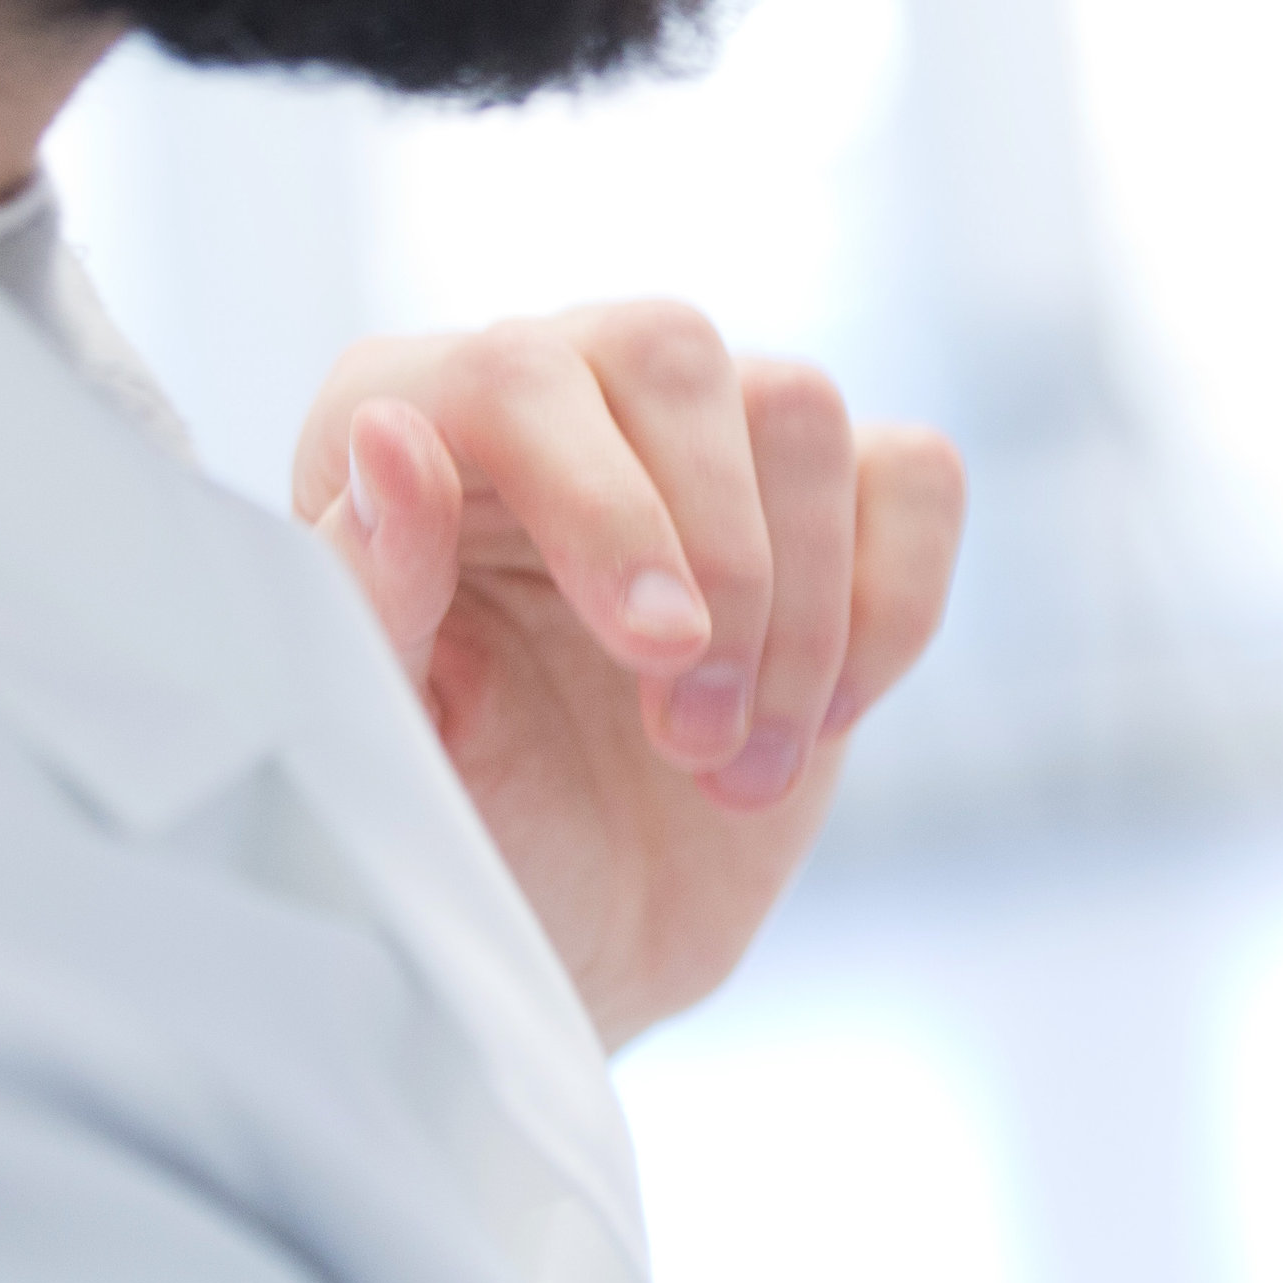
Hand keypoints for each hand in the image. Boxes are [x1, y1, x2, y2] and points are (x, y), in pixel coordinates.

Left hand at [288, 304, 964, 1047]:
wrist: (575, 931)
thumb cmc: (456, 828)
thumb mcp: (385, 740)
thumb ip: (370, 591)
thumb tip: (390, 435)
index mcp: (413, 419)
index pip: (519, 376)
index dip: (603, 502)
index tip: (655, 651)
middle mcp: (559, 396)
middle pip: (674, 351)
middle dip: (715, 554)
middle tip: (688, 733)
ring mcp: (703, 444)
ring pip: (798, 408)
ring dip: (797, 612)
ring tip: (731, 764)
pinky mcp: (827, 509)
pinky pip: (912, 476)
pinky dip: (895, 604)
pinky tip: (822, 719)